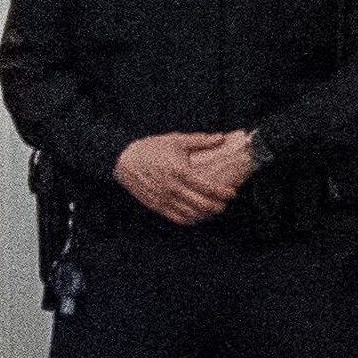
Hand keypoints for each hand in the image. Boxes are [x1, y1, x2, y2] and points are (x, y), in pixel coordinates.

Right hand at [111, 130, 253, 224]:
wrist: (125, 159)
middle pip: (202, 204)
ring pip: (191, 214)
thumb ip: (201, 141)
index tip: (232, 194)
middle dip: (217, 207)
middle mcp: (173, 188)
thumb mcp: (176, 140)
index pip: (208, 188)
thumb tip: (221, 137)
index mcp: (180, 171)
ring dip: (204, 215)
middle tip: (224, 205)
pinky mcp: (157, 206)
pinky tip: (196, 216)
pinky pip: (177, 218)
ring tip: (211, 210)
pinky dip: (190, 219)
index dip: (223, 193)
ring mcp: (164, 199)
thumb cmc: (152, 148)